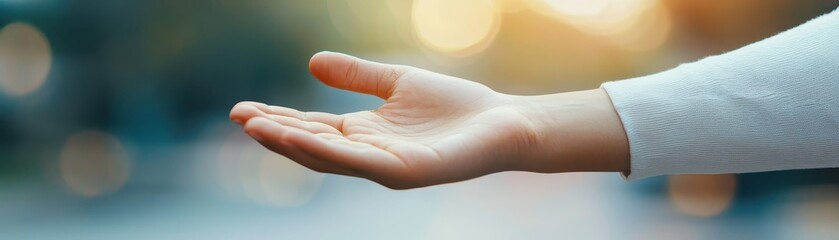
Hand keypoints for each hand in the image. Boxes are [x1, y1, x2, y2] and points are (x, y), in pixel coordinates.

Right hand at [230, 52, 628, 188]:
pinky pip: (360, 161)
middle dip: (273, 132)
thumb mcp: (396, 83)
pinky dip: (328, 150)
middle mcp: (367, 154)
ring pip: (328, 157)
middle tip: (237, 117)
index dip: (277, 117)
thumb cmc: (454, 106)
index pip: (311, 127)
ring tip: (258, 126)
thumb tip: (313, 63)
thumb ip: (357, 76)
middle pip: (311, 144)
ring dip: (291, 143)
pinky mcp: (406, 172)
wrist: (501, 122)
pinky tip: (302, 136)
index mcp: (364, 133)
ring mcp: (385, 167)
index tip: (242, 108)